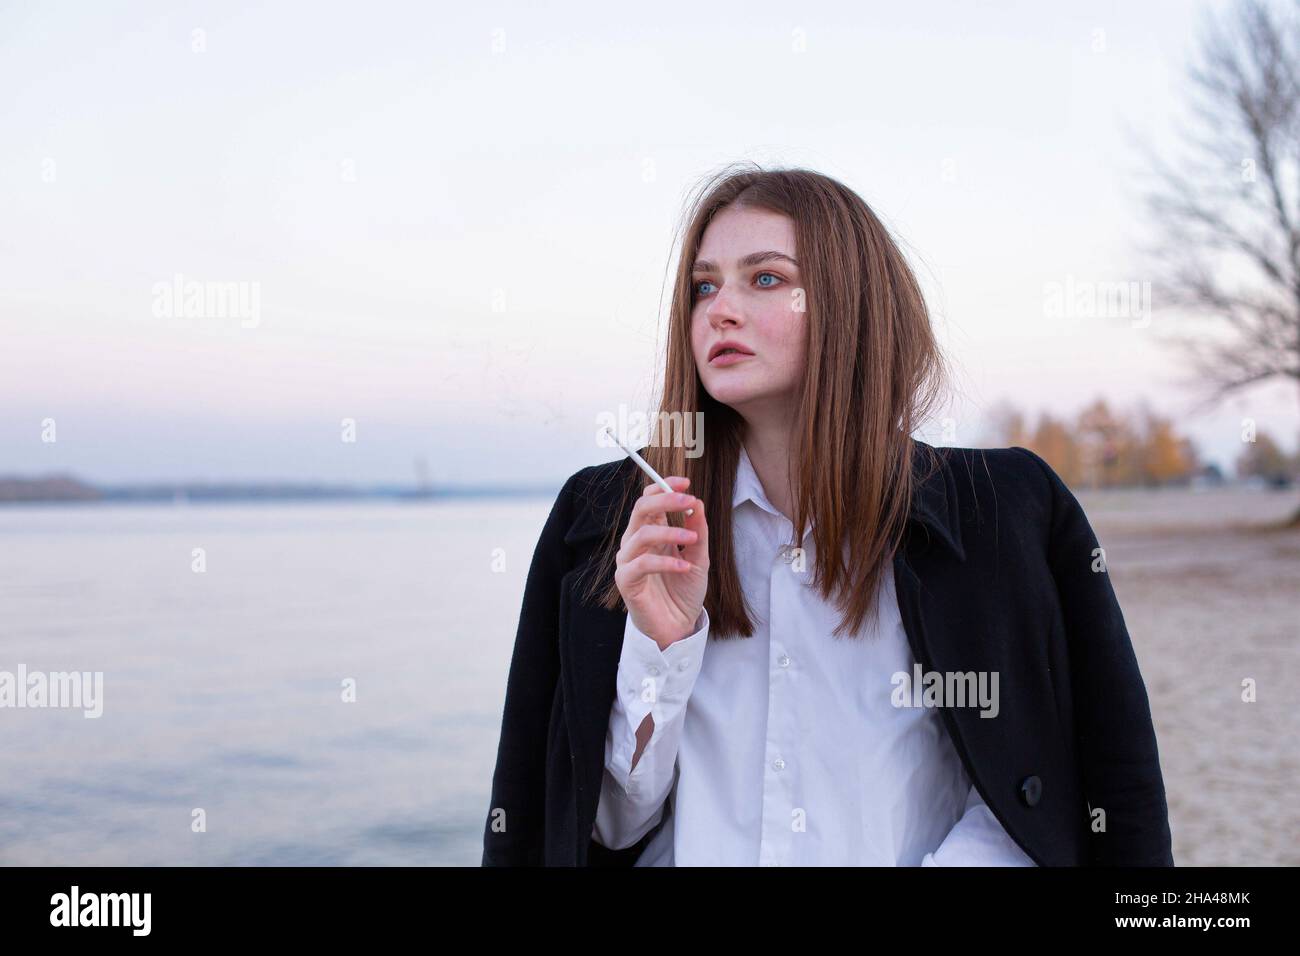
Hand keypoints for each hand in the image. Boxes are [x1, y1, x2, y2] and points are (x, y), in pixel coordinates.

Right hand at [614, 476, 709, 649]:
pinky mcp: (626, 581)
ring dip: (670, 532)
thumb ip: (697, 531)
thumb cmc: (683, 591)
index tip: (686, 482)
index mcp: (650, 533)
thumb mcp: (699, 558)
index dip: (664, 487)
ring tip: (693, 538)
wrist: (678, 627)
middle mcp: (635, 543)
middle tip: (688, 500)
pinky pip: (642, 564)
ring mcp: (628, 561)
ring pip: (642, 534)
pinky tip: (684, 566)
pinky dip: (666, 562)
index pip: (649, 500)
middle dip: (665, 500)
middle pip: (641, 509)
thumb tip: (697, 503)